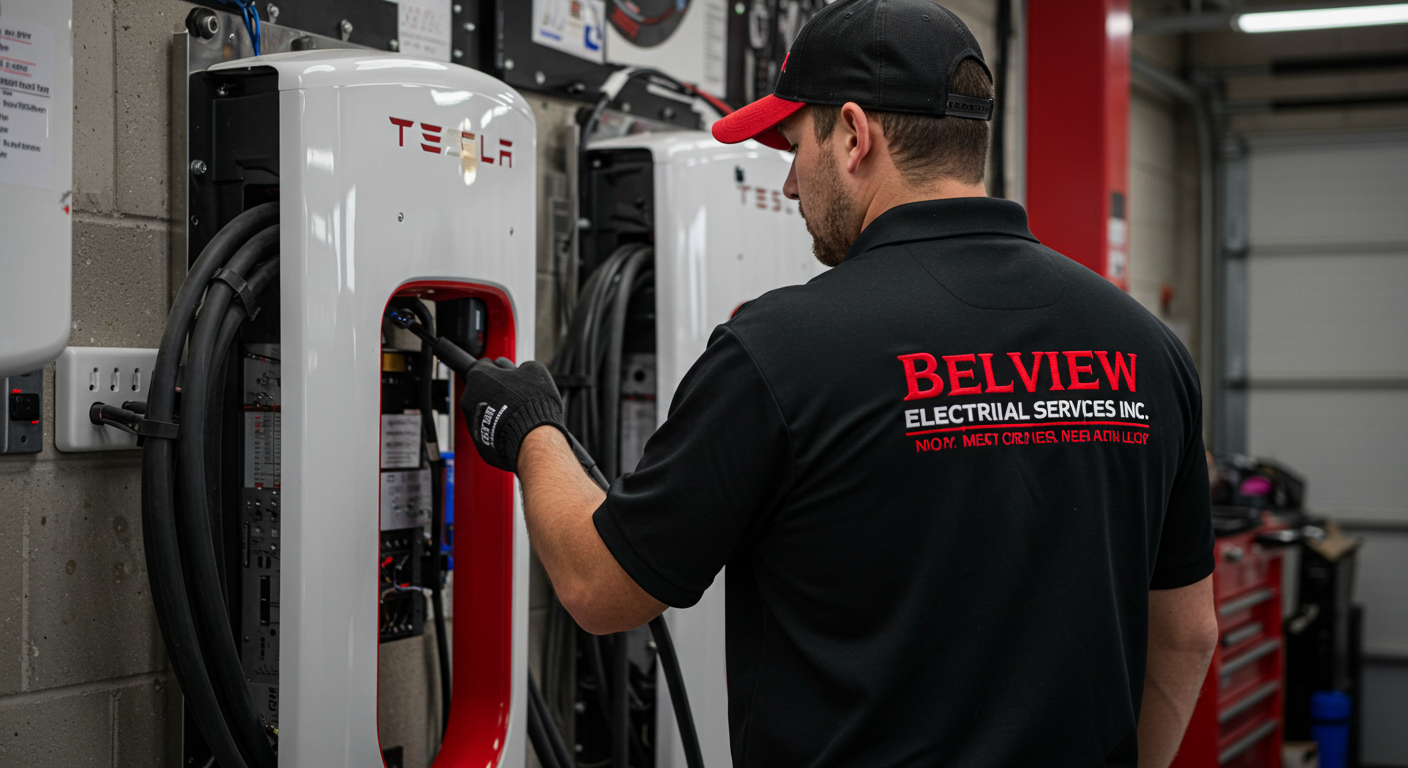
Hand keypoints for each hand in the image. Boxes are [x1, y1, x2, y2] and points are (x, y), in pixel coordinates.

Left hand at [459, 357, 566, 472]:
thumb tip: (518, 371)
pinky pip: (489, 429)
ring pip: (485, 409)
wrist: (532, 437)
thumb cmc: (533, 401)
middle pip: (483, 388)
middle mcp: (468, 397)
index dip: (501, 369)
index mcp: (478, 376)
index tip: (511, 375)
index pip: (486, 365)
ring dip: (497, 409)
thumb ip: (520, 367)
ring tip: (517, 414)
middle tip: (517, 396)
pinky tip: (514, 428)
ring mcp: (471, 420)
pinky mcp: (478, 439)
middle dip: (497, 390)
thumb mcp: (534, 370)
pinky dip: (498, 427)